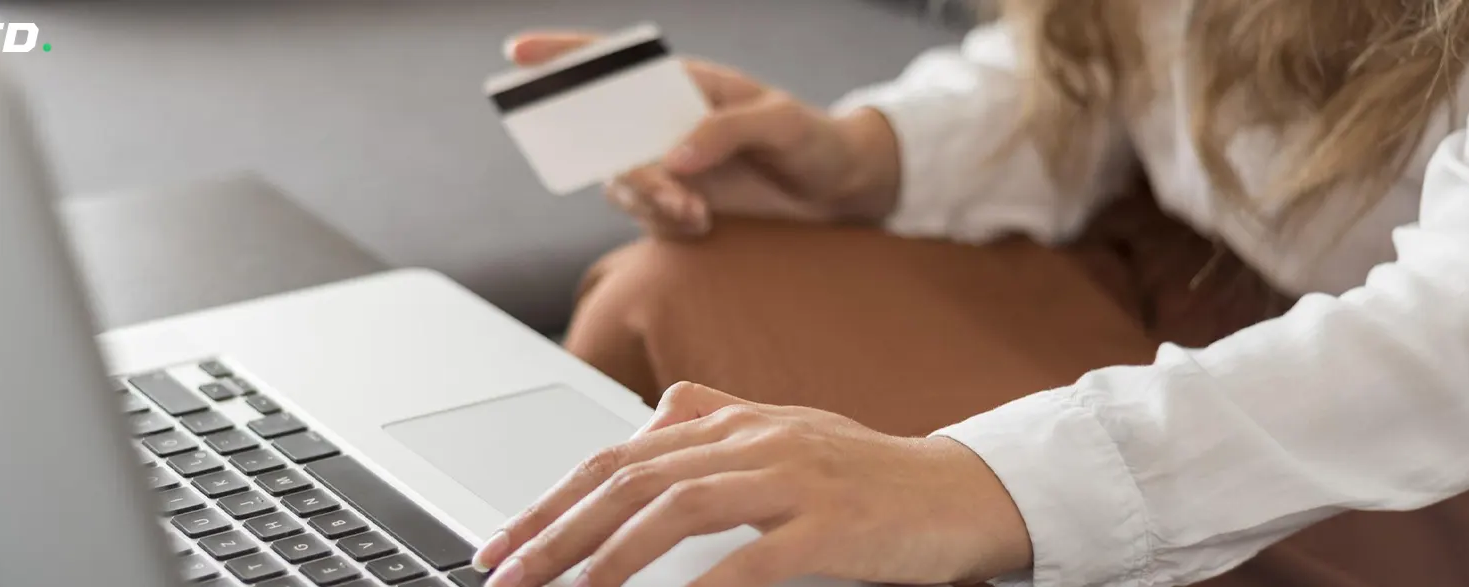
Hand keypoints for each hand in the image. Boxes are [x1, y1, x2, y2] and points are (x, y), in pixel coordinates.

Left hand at [472, 382, 1032, 586]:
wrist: (965, 493)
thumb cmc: (870, 476)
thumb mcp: (787, 433)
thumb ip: (717, 421)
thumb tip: (647, 417)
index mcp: (736, 423)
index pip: (620, 456)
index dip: (552, 500)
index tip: (504, 545)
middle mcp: (756, 440)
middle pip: (632, 478)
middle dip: (558, 531)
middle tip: (507, 576)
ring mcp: (794, 478)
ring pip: (678, 505)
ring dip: (610, 556)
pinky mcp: (831, 524)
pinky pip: (752, 559)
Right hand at [505, 32, 901, 237]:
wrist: (839, 193)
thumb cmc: (814, 141)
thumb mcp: (782, 123)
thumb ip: (728, 130)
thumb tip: (674, 156)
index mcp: (683, 83)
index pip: (612, 64)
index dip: (562, 55)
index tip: (519, 51)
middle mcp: (663, 123)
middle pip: (604, 135)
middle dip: (626, 167)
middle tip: (667, 190)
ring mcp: (666, 167)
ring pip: (622, 185)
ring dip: (650, 203)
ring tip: (698, 214)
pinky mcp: (676, 206)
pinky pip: (647, 219)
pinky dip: (668, 225)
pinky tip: (705, 225)